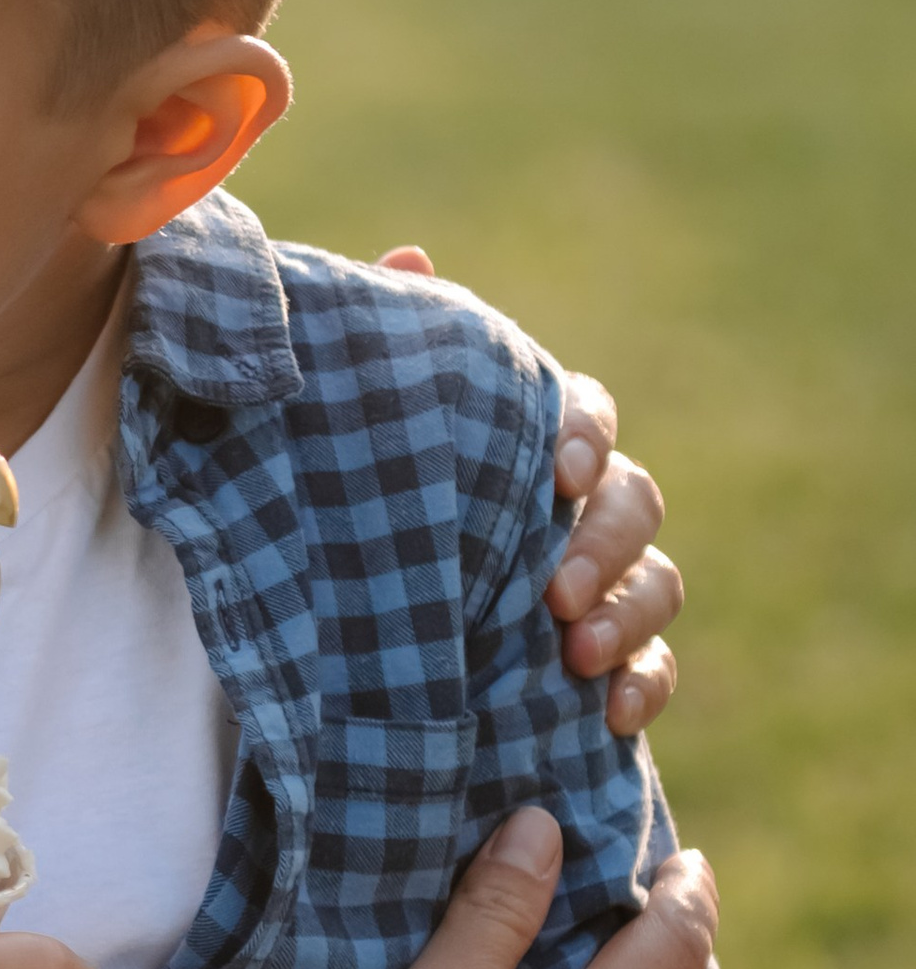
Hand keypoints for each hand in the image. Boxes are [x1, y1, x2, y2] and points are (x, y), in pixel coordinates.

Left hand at [377, 255, 680, 739]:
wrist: (312, 643)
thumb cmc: (338, 516)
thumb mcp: (341, 439)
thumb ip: (386, 360)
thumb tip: (410, 258)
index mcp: (521, 445)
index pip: (584, 414)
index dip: (583, 434)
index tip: (558, 472)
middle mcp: (570, 512)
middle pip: (634, 500)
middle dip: (606, 540)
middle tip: (555, 589)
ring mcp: (591, 589)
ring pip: (656, 581)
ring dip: (630, 613)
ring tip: (576, 653)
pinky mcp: (594, 666)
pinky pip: (651, 671)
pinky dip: (642, 687)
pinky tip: (609, 710)